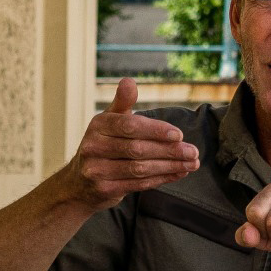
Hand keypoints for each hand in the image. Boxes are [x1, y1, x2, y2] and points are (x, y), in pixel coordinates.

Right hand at [63, 77, 198, 209]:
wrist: (78, 182)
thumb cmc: (103, 145)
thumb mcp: (109, 121)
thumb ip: (123, 102)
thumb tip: (129, 81)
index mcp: (98, 125)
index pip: (130, 126)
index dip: (156, 130)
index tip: (179, 135)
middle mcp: (93, 147)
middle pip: (137, 149)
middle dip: (169, 151)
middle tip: (193, 152)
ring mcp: (96, 170)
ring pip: (140, 168)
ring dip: (170, 166)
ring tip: (191, 163)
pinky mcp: (103, 189)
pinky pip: (138, 184)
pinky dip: (162, 179)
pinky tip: (178, 173)